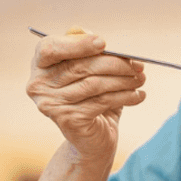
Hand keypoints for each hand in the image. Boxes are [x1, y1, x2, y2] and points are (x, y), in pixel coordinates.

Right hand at [26, 28, 146, 160]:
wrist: (91, 140)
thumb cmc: (91, 98)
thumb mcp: (91, 71)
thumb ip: (90, 52)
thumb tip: (98, 39)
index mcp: (40, 65)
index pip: (50, 48)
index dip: (76, 44)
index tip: (103, 43)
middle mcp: (39, 85)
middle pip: (79, 66)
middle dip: (113, 63)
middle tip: (138, 64)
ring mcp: (51, 104)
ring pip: (93, 84)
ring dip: (123, 80)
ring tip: (141, 79)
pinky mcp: (68, 120)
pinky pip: (101, 101)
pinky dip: (125, 96)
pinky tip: (138, 95)